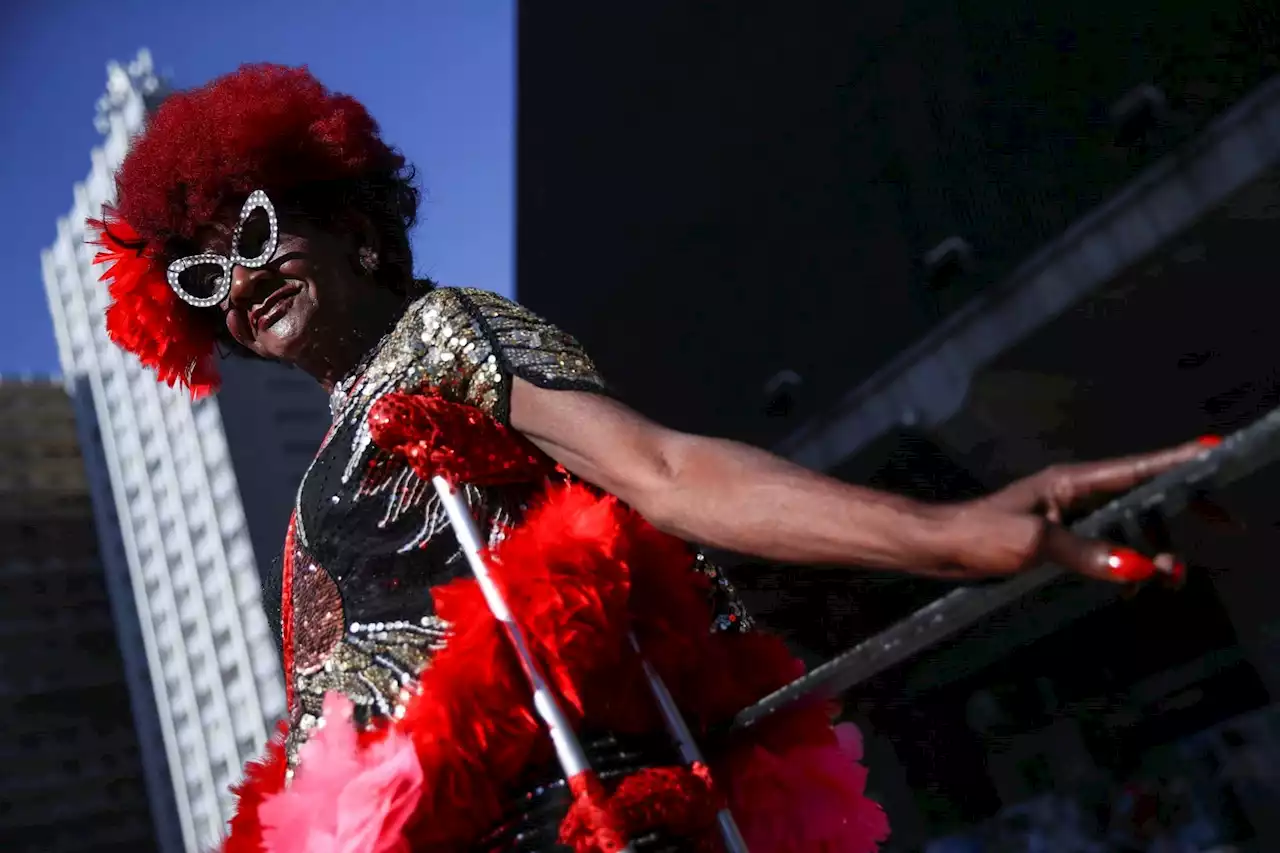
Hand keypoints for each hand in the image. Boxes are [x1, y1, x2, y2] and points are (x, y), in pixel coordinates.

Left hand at [975, 437, 1219, 587]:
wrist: (936, 547)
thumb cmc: (977, 535)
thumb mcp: (1033, 543)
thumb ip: (1087, 553)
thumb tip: (1142, 565)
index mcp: (1072, 482)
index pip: (1138, 468)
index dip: (1179, 461)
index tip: (1217, 450)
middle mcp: (1075, 494)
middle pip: (1145, 496)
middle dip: (1184, 513)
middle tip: (1226, 528)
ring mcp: (1067, 516)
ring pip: (1130, 527)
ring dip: (1156, 549)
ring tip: (1170, 580)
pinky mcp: (1058, 539)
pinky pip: (1107, 546)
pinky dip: (1127, 563)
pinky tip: (1131, 586)